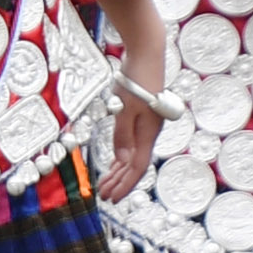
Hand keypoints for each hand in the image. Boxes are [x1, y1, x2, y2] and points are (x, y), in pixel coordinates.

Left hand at [96, 88, 162, 202]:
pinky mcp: (142, 116)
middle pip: (135, 164)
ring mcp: (146, 124)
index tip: (111, 198)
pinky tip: (114, 162)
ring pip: (133, 155)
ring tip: (105, 183)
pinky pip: (131, 143)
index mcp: (148, 133)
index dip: (124, 184)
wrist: (147, 54)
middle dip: (120, 182)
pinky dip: (122, 156)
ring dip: (119, 171)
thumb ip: (123, 135)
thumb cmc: (136, 80)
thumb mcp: (125, 108)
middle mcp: (150, 132)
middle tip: (103, 195)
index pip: (137, 167)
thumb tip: (122, 160)